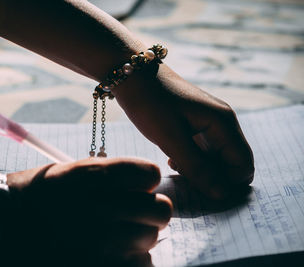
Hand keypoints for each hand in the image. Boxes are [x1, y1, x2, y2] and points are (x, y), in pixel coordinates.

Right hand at [4, 157, 171, 265]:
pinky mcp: (99, 265)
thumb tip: (148, 183)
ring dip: (138, 237)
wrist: (1, 223)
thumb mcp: (71, 170)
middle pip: (161, 210)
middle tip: (128, 213)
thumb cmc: (38, 193)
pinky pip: (141, 265)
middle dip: (148, 210)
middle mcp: (101, 208)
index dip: (144, 180)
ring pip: (151, 239)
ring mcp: (101, 242)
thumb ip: (111, 174)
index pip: (150, 174)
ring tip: (114, 235)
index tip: (133, 186)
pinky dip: (133, 260)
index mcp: (94, 176)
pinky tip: (113, 253)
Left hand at [114, 64, 253, 198]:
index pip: (243, 166)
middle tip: (184, 178)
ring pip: (215, 158)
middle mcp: (222, 123)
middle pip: (231, 163)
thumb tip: (222, 195)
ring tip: (175, 165)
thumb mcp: (171, 138)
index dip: (227, 184)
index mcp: (223, 124)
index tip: (200, 190)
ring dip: (199, 169)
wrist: (132, 74)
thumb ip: (197, 167)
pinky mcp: (196, 124)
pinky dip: (191, 159)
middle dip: (212, 178)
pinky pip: (202, 150)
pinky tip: (172, 157)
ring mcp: (209, 122)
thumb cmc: (150, 103)